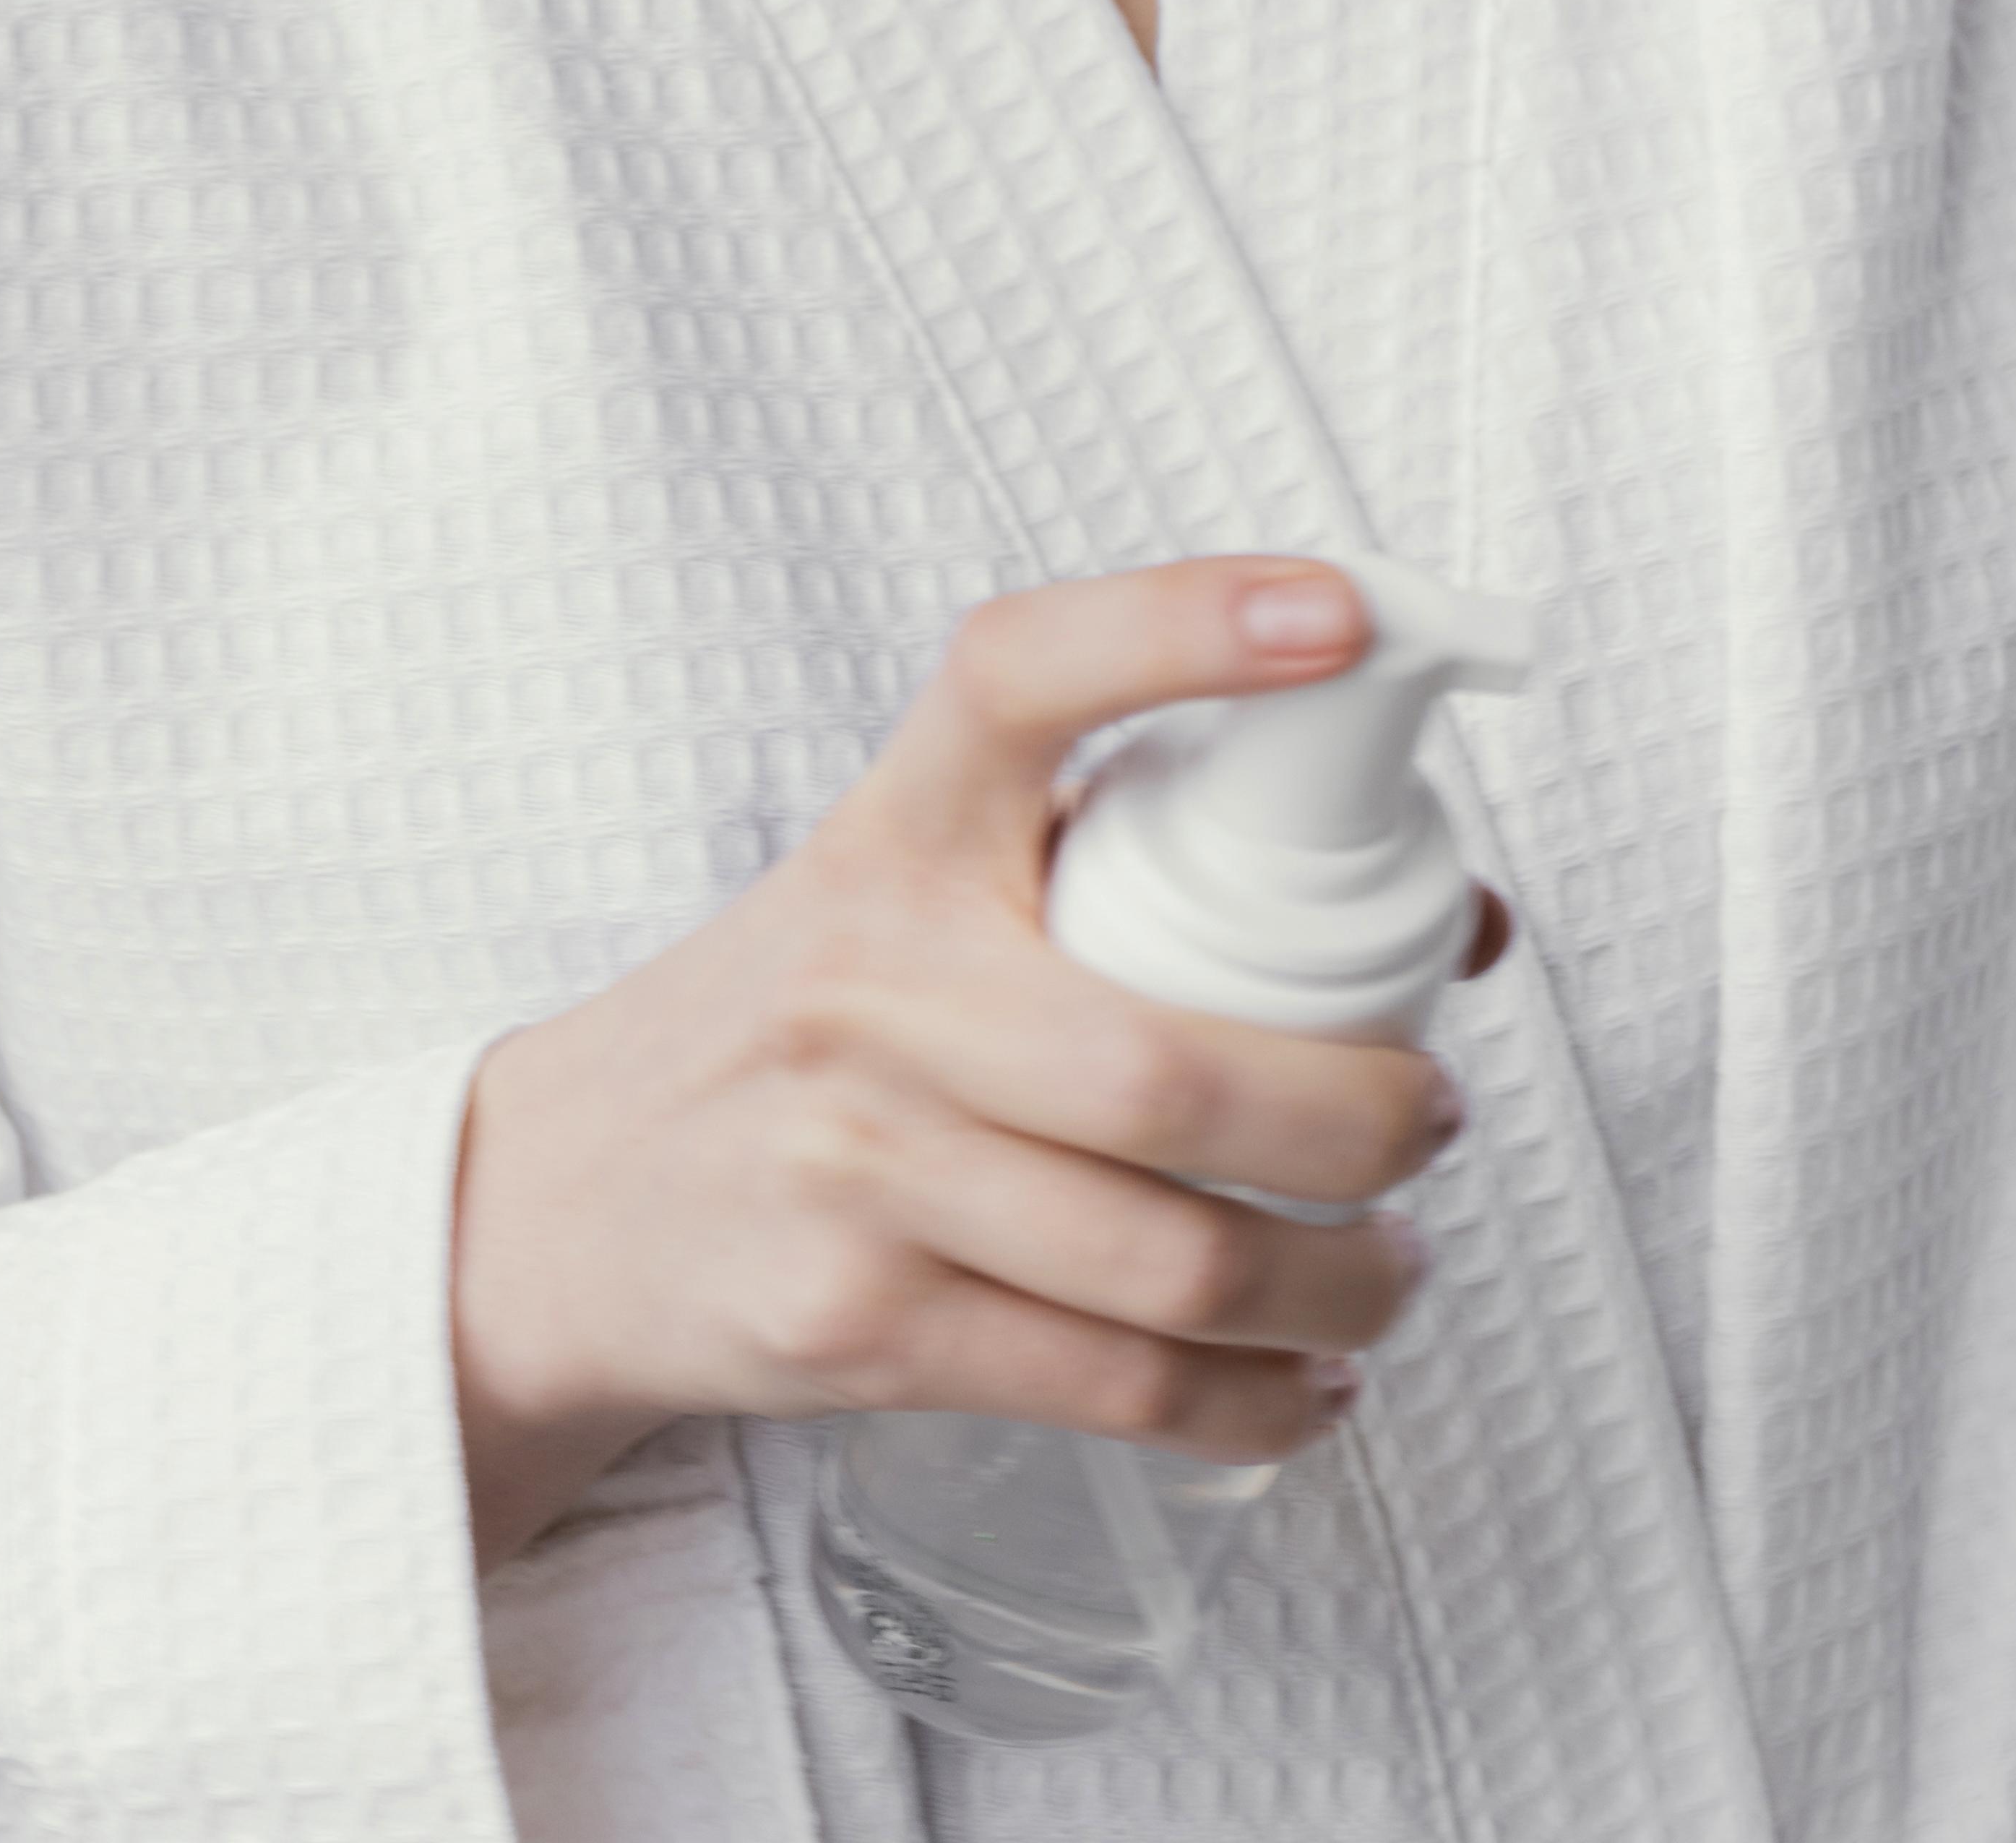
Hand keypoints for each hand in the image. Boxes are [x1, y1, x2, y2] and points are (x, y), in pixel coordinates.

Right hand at [449, 559, 1496, 1572]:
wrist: (569, 1201)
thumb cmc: (798, 1023)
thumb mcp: (918, 881)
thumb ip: (1134, 867)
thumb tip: (1446, 920)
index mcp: (900, 829)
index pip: (1028, 675)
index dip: (1186, 625)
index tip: (1339, 613)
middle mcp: (873, 987)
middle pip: (1171, 1075)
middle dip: (1363, 1118)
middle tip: (1430, 1115)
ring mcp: (858, 1167)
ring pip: (1173, 1260)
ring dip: (1339, 1280)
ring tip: (1390, 1265)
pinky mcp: (855, 1328)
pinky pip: (1112, 1388)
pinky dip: (1250, 1403)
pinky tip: (1301, 1380)